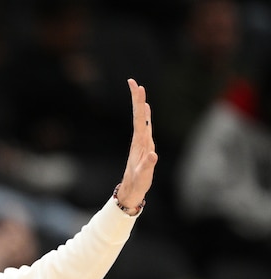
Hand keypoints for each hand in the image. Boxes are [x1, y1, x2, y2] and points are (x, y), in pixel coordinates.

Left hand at [115, 79, 157, 212]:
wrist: (131, 190)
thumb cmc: (137, 183)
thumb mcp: (143, 175)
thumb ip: (148, 165)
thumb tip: (153, 155)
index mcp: (139, 143)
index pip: (139, 119)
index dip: (139, 103)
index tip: (138, 88)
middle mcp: (139, 140)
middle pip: (138, 116)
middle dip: (137, 99)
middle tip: (134, 82)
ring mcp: (141, 142)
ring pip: (141, 120)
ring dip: (140, 105)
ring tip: (140, 91)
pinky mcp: (144, 146)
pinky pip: (145, 127)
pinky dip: (145, 117)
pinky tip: (145, 110)